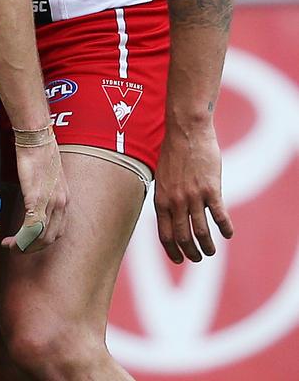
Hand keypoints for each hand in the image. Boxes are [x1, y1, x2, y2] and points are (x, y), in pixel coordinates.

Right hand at [2, 136, 67, 252]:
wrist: (36, 138)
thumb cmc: (39, 153)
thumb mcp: (48, 177)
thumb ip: (45, 193)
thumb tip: (35, 204)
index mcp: (65, 199)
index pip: (58, 232)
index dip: (42, 242)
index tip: (27, 242)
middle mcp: (61, 203)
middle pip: (50, 239)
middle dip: (32, 248)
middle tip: (16, 248)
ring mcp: (50, 202)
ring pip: (40, 237)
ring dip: (24, 246)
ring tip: (10, 246)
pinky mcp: (36, 198)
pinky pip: (30, 228)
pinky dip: (20, 239)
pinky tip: (10, 240)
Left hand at [154, 120, 232, 263]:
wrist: (186, 130)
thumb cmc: (173, 150)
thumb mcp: (162, 176)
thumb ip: (166, 196)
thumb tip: (169, 213)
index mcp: (162, 199)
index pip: (165, 234)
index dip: (172, 250)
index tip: (179, 259)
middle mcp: (176, 201)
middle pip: (183, 237)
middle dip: (191, 253)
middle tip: (198, 257)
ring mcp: (194, 196)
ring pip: (201, 232)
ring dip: (208, 246)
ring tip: (211, 250)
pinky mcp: (211, 189)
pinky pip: (220, 217)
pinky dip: (225, 229)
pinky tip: (228, 233)